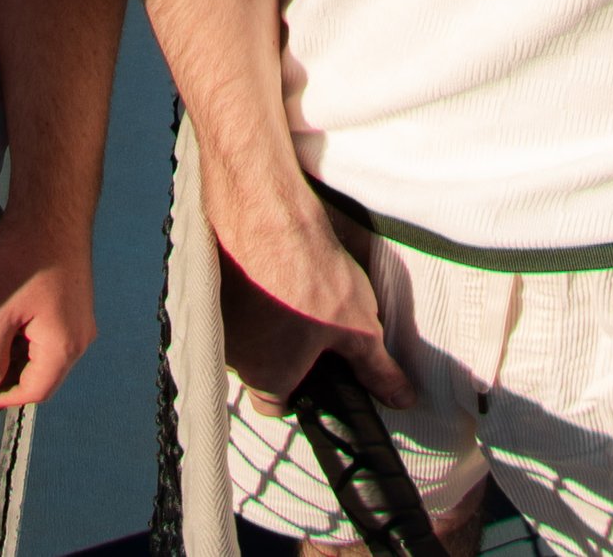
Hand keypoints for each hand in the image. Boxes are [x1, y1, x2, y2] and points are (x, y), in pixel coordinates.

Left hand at [0, 207, 97, 410]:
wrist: (51, 204)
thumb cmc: (22, 257)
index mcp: (63, 348)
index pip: (30, 392)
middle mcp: (76, 338)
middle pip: (34, 375)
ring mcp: (75, 318)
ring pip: (35, 353)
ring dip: (1, 354)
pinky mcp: (69, 300)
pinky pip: (40, 333)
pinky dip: (13, 336)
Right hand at [212, 199, 413, 412]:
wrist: (264, 206)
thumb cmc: (308, 272)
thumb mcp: (358, 325)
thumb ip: (376, 368)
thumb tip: (400, 398)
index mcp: (265, 377)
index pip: (278, 405)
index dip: (302, 390)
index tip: (321, 369)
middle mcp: (235, 356)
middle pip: (262, 366)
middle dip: (288, 349)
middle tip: (317, 320)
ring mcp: (219, 317)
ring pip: (249, 332)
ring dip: (270, 316)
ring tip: (300, 285)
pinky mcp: (212, 282)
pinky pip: (236, 297)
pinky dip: (255, 287)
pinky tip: (278, 264)